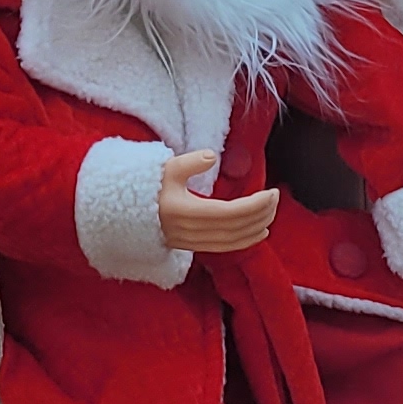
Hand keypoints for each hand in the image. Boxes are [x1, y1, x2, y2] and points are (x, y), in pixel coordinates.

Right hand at [158, 151, 276, 253]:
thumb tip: (211, 156)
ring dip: (256, 227)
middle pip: (234, 228)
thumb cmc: (149, 187)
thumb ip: (190, 162)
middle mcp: (188, 231)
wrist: (125, 212)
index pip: (228, 213)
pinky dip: (245, 241)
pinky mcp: (192, 246)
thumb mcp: (167, 168)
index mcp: (183, 211)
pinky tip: (261, 231)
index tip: (271, 192)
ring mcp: (190, 242)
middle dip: (260, 214)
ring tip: (272, 211)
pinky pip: (224, 247)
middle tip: (276, 196)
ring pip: (231, 240)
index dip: (253, 205)